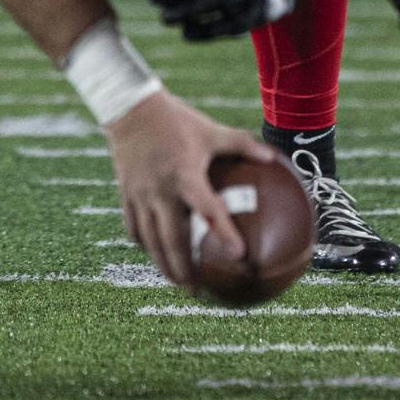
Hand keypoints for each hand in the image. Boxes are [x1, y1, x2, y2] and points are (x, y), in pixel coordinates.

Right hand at [104, 87, 276, 286]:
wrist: (130, 108)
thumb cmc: (177, 120)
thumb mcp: (211, 130)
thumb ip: (241, 144)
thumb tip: (274, 157)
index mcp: (185, 174)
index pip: (207, 209)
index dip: (222, 232)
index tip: (238, 255)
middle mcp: (160, 189)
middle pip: (171, 239)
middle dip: (184, 269)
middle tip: (198, 291)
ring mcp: (139, 195)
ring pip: (150, 241)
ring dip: (164, 266)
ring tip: (179, 283)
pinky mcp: (125, 195)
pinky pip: (134, 228)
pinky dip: (146, 246)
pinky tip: (156, 256)